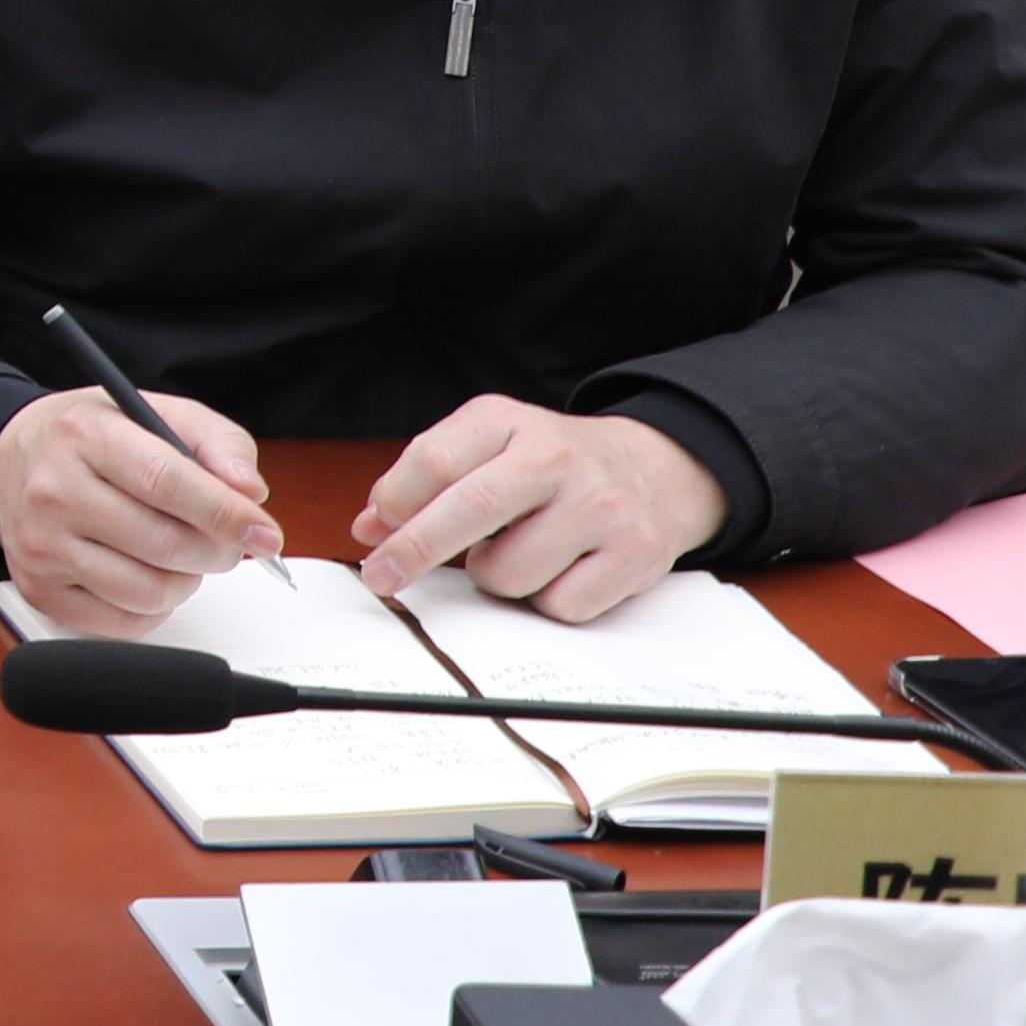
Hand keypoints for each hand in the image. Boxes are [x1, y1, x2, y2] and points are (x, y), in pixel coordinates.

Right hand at [0, 387, 281, 634]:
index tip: (265, 534)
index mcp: (85, 436)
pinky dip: (155, 608)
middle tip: (225, 542)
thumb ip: (217, 443)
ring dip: (186, 581)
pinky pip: (125, 623)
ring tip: (177, 554)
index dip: (226, 514)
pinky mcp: (40, 590)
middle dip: (217, 552)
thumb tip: (250, 494)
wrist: (11, 461)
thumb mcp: (157, 412)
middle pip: (166, 545)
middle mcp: (54, 491)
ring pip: (150, 592)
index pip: (167, 482)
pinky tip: (144, 574)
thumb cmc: (93, 438)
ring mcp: (42, 546)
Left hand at [354, 397, 722, 619]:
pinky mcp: (635, 553)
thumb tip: (369, 528)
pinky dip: (547, 600)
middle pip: (470, 508)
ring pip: (510, 572)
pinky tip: (559, 569)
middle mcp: (557, 457)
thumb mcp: (487, 447)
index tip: (372, 537)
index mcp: (507, 421)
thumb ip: (426, 481)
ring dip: (496, 578)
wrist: (655, 470)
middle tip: (383, 577)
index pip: (433, 460)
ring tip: (517, 552)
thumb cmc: (551, 467)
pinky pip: (560, 604)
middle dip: (414, 550)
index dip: (394, 505)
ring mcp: (601, 505)